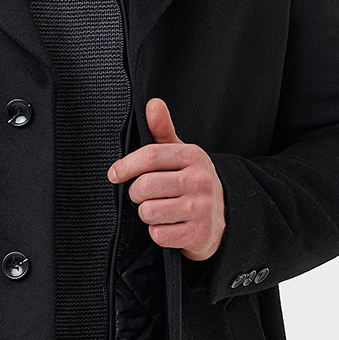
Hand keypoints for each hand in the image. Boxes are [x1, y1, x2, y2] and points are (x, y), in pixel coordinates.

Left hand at [107, 97, 225, 261]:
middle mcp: (201, 181)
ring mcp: (202, 208)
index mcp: (193, 156)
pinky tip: (170, 226)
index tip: (114, 174)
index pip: (151, 155)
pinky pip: (159, 234)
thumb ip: (162, 131)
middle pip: (145, 186)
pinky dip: (158, 233)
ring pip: (149, 212)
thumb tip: (152, 104)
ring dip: (147, 214)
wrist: (223, 218)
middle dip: (136, 193)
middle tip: (143, 195)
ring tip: (159, 210)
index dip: (126, 165)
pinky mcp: (199, 234)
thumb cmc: (192, 183)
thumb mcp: (180, 154)